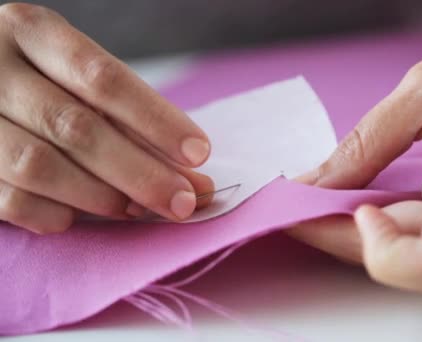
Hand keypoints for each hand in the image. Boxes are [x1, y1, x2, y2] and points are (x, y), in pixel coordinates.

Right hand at [0, 3, 213, 233]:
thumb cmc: (39, 82)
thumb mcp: (75, 78)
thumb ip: (131, 123)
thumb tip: (194, 178)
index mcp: (31, 31)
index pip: (102, 76)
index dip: (155, 119)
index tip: (198, 153)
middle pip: (75, 126)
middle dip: (139, 172)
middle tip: (182, 201)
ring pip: (38, 166)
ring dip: (101, 196)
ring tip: (139, 209)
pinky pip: (9, 199)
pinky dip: (54, 214)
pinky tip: (82, 215)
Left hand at [290, 2, 421, 293]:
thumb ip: (367, 143)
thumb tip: (315, 183)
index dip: (380, 252)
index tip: (351, 207)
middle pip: (404, 260)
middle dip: (338, 234)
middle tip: (294, 199)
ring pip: (413, 256)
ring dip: (359, 232)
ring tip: (323, 194)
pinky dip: (389, 225)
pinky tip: (366, 197)